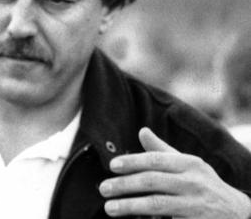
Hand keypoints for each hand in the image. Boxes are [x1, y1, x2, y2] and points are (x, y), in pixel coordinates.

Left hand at [98, 127, 250, 217]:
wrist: (238, 213)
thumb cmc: (204, 185)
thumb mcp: (188, 165)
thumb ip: (162, 151)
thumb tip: (141, 131)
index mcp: (190, 164)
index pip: (156, 160)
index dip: (133, 162)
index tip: (112, 166)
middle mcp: (194, 183)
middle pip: (152, 182)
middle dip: (124, 185)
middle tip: (103, 188)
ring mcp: (196, 205)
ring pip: (157, 205)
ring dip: (130, 206)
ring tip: (109, 208)